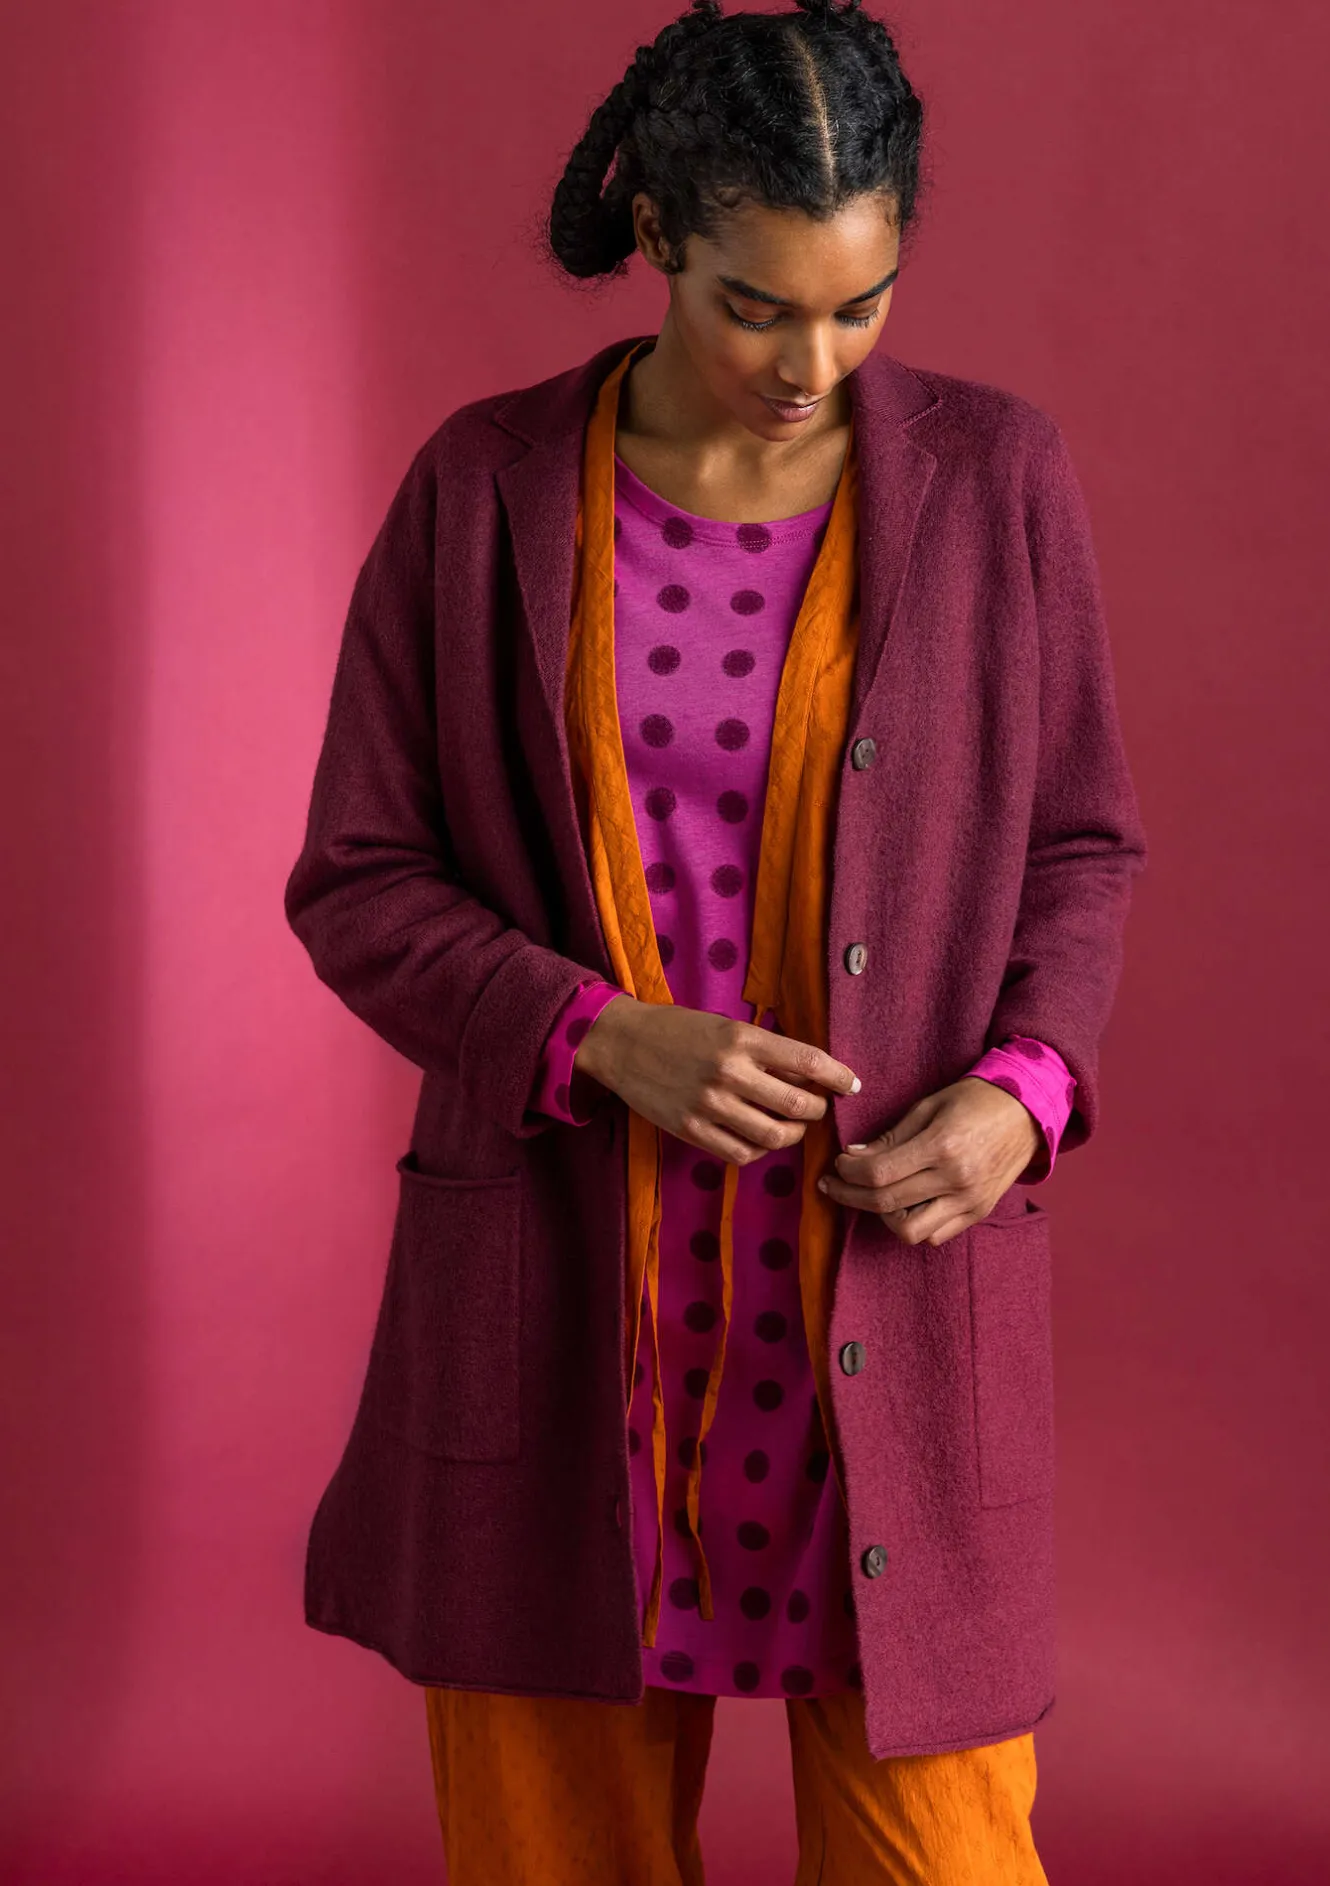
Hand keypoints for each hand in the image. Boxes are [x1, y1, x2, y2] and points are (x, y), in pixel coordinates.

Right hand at [573, 994, 860, 1164]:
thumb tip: (812, 1076)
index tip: (852, 1085)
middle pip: (798, 1105)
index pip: (808, 1061)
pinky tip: (758, 1136)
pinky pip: (742, 1153)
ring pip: (774, 1136)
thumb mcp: (726, 1027)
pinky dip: (759, 1149)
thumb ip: (765, 1051)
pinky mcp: (691, 1130)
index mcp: (742, 1039)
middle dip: (818, 1109)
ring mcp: (709, 1105)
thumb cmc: (680, 1031)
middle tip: (818, 1106)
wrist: (623, 1044)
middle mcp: (729, 1072)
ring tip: (790, 1125)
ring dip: (793, 1134)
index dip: (839, 1076)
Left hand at [816, 1076, 1042, 1246]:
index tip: (836, 1164)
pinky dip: (914, 1224)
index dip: (847, 1172)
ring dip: (883, 1216)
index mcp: (942, 1146)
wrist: (1028, 1111)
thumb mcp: (929, 1106)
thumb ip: (892, 1137)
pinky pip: (936, 1235)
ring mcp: (970, 1201)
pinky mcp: (979, 1212)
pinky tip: (905, 1202)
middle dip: (850, 1195)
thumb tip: (854, 1157)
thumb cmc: (976, 1099)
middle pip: (886, 1203)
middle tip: (834, 1183)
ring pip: (910, 1231)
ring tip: (875, 1195)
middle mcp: (956, 1180)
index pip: (879, 1173)